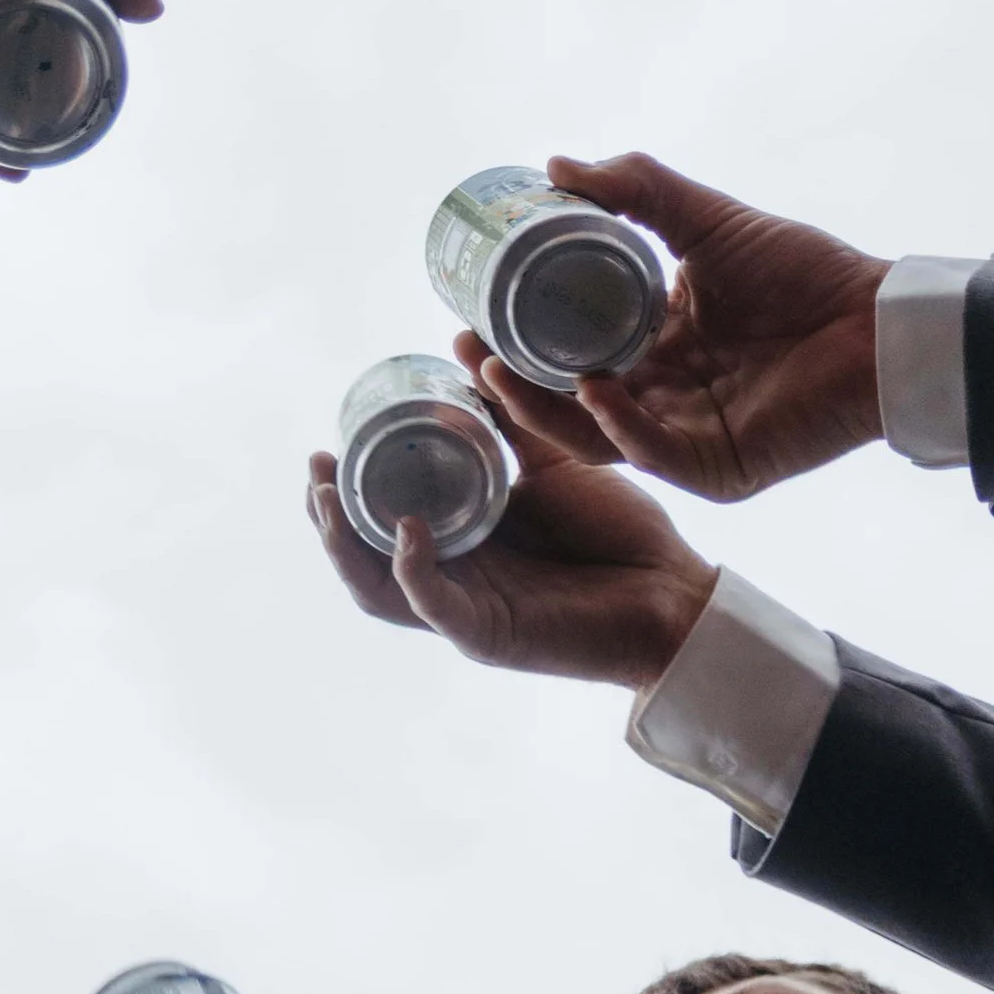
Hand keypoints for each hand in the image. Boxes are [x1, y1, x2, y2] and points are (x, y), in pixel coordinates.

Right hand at [308, 422, 716, 690]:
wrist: (676, 590)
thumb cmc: (618, 533)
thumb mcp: (551, 464)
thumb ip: (509, 424)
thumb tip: (469, 356)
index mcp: (460, 543)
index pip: (378, 522)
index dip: (344, 490)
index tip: (328, 441)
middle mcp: (453, 579)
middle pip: (363, 557)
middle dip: (328, 514)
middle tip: (316, 465)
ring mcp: (466, 612)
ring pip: (379, 589)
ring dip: (348, 544)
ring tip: (330, 498)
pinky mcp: (491, 636)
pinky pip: (436, 606)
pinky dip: (414, 570)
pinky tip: (407, 531)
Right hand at [452, 154, 886, 500]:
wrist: (877, 318)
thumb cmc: (804, 272)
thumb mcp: (705, 219)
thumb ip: (637, 189)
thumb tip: (556, 166)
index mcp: (654, 347)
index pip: (566, 354)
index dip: (514, 344)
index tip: (464, 316)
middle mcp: (661, 399)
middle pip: (565, 402)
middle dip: (508, 385)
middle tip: (465, 349)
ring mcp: (686, 437)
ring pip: (595, 436)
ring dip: (543, 410)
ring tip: (498, 372)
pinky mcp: (720, 467)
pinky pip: (654, 453)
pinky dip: (619, 424)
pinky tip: (593, 390)